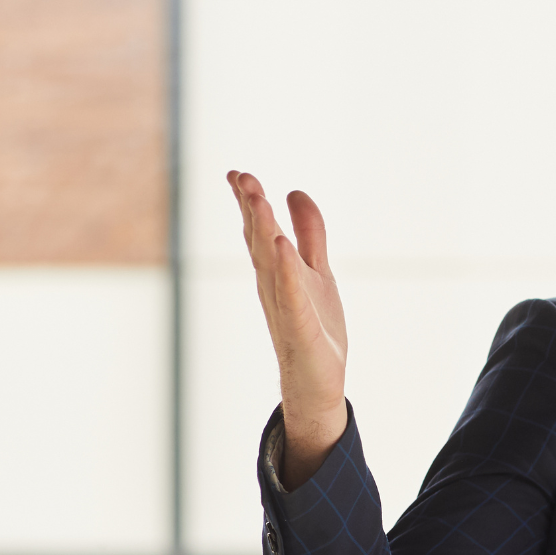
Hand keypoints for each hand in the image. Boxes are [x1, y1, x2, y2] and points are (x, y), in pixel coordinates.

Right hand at [231, 170, 348, 487]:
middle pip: (259, 240)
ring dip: (263, 229)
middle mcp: (273, 285)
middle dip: (250, 207)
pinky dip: (286, 270)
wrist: (317, 381)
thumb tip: (296, 191)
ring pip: (270, 262)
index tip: (238, 173)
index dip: (249, 201)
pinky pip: (290, 294)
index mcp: (276, 270)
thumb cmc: (315, 327)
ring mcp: (284, 305)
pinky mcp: (299, 326)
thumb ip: (310, 233)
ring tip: (259, 197)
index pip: (258, 229)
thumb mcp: (316, 270)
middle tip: (240, 176)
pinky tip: (283, 246)